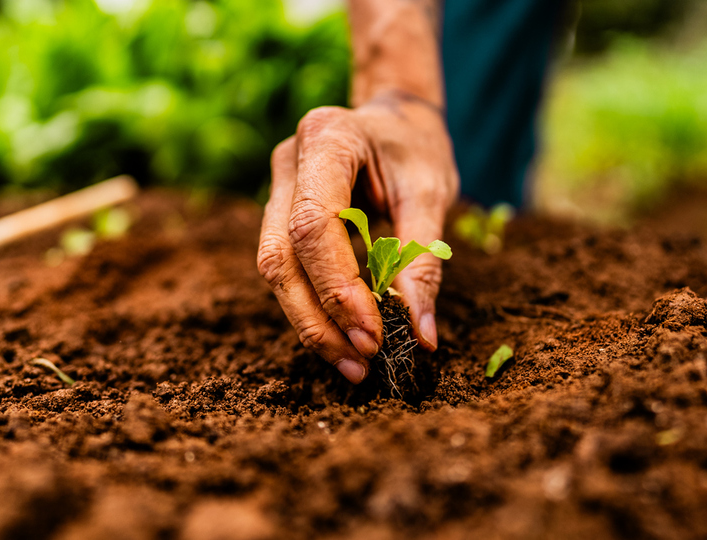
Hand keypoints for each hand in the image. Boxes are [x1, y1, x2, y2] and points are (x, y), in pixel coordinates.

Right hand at [257, 92, 458, 382]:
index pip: (314, 225)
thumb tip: (421, 334)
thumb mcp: (432, 194)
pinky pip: (286, 269)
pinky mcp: (279, 214)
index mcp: (326, 138)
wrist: (396, 120)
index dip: (337, 287)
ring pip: (274, 269)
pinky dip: (312, 309)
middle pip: (281, 255)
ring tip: (353, 365)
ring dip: (310, 324)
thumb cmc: (416, 151)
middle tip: (362, 364)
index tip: (373, 336)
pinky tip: (342, 340)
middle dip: (318, 318)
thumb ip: (422, 260)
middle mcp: (288, 161)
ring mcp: (276, 188)